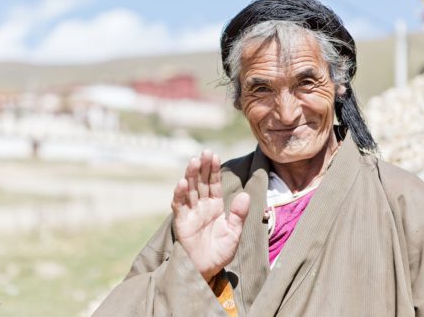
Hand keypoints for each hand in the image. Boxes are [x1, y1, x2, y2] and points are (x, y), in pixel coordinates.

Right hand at [171, 150, 249, 281]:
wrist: (206, 271)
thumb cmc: (219, 253)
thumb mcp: (233, 234)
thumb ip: (238, 215)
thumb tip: (244, 195)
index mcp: (214, 206)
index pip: (214, 184)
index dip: (214, 170)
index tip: (213, 155)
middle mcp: (201, 206)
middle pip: (201, 182)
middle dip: (203, 167)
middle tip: (205, 152)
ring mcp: (190, 213)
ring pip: (190, 189)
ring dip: (191, 175)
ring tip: (194, 162)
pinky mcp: (181, 222)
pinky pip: (179, 205)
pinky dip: (180, 193)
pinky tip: (183, 182)